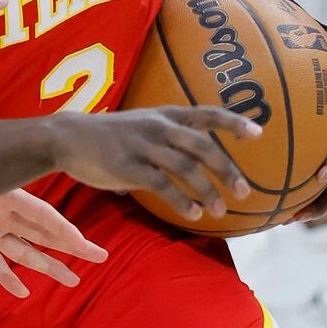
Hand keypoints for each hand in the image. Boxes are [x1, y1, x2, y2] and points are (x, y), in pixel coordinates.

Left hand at [0, 187, 107, 298]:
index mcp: (6, 196)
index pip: (45, 216)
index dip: (67, 232)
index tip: (89, 248)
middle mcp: (3, 214)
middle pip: (42, 233)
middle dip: (70, 247)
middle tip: (99, 258)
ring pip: (23, 251)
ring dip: (46, 265)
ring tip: (71, 280)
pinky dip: (6, 277)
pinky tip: (21, 292)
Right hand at [52, 105, 261, 221]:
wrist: (67, 137)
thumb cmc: (107, 135)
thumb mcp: (140, 125)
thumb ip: (164, 140)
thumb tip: (187, 164)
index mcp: (164, 115)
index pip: (206, 114)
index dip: (233, 122)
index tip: (258, 133)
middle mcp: (158, 127)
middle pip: (202, 146)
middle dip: (227, 170)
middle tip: (243, 191)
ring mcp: (143, 146)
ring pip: (186, 168)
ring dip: (207, 191)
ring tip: (220, 210)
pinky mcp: (128, 166)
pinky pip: (162, 185)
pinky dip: (181, 200)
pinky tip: (192, 213)